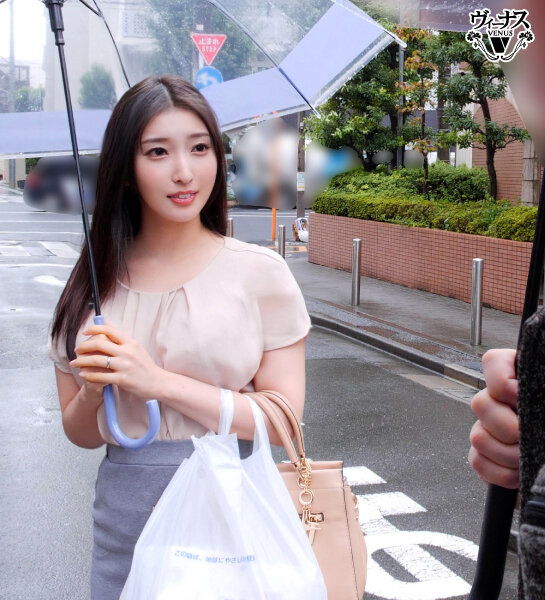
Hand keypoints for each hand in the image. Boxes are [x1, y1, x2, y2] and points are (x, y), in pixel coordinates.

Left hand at [70, 324, 163, 399]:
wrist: (157, 382)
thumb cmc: (145, 365)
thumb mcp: (136, 348)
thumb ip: (121, 338)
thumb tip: (106, 324)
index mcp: (130, 342)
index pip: (109, 330)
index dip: (94, 329)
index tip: (85, 332)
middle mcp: (127, 352)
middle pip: (99, 344)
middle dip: (84, 346)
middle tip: (77, 350)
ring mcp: (125, 366)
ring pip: (97, 360)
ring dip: (82, 361)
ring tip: (75, 363)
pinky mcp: (122, 379)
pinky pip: (100, 376)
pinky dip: (89, 375)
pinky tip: (83, 374)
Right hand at [468, 348, 519, 488]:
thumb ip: (543, 392)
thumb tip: (520, 395)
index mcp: (521, 377)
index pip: (493, 362)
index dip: (502, 382)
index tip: (521, 400)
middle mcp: (500, 400)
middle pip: (480, 403)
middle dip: (507, 427)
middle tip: (528, 437)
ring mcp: (489, 428)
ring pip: (478, 436)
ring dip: (507, 454)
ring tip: (529, 459)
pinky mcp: (485, 455)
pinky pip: (478, 461)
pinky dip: (501, 473)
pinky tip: (520, 473)